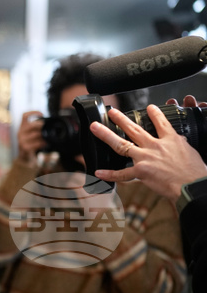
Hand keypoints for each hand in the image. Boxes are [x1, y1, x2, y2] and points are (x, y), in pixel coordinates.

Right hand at [16, 111, 44, 164]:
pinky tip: (46, 144)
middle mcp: (20, 132)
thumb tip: (49, 123)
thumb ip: (36, 129)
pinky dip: (43, 143)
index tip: (42, 114)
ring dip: (43, 136)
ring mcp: (21, 140)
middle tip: (46, 128)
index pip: (24, 116)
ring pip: (35, 134)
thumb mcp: (31, 135)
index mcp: (22, 127)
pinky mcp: (24, 147)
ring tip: (48, 138)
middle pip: (31, 124)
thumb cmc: (30, 144)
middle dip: (40, 125)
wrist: (24, 157)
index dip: (33, 112)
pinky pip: (36, 143)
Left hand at [91, 97, 206, 201]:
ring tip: (95, 127)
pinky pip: (122, 174)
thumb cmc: (196, 172)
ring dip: (106, 135)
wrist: (193, 185)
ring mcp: (146, 158)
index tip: (149, 107)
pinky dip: (109, 174)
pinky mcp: (141, 172)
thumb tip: (180, 141)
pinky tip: (98, 172)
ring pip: (122, 144)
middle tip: (112, 112)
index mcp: (171, 140)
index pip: (161, 123)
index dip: (154, 114)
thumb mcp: (191, 152)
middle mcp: (155, 146)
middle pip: (134, 129)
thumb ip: (180, 145)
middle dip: (121, 119)